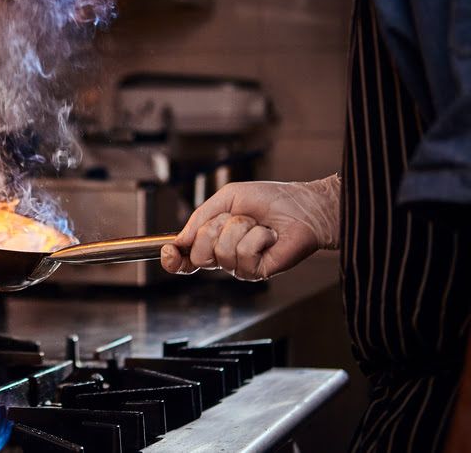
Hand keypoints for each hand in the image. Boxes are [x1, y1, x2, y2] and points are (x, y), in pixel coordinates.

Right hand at [160, 176, 339, 280]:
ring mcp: (241, 267)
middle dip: (214, 229)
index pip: (186, 258)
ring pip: (222, 251)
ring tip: (257, 225)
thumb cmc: (269, 200)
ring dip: (241, 228)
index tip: (169, 250)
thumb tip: (180, 239)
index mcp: (214, 241)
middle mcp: (225, 257)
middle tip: (235, 219)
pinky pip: (243, 254)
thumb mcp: (226, 199)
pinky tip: (268, 235)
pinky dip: (257, 236)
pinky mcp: (258, 272)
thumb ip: (200, 217)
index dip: (174, 257)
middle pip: (199, 254)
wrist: (301, 205)